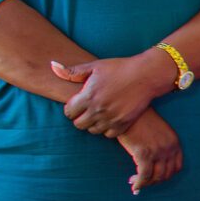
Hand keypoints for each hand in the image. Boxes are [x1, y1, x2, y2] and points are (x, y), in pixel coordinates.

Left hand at [52, 52, 176, 137]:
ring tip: (100, 115)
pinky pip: (109, 134)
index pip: (68, 112)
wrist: (146, 75)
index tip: (78, 104)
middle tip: (88, 110)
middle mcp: (98, 109)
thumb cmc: (120, 68)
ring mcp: (111, 117)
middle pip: (79, 124)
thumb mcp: (95, 66)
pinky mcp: (124, 123)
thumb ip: (72, 71)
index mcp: (88, 96)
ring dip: (94, 124)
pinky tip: (111, 119)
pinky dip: (108, 129)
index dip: (71, 109)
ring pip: (93, 131)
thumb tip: (53, 66)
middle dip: (81, 118)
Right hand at [117, 108, 182, 193]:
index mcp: (175, 143)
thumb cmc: (141, 121)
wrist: (131, 111)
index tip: (156, 178)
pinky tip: (134, 185)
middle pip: (166, 174)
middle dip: (155, 181)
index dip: (166, 175)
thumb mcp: (159, 132)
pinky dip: (139, 183)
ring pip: (156, 177)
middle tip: (144, 182)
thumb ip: (161, 146)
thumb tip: (154, 164)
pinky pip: (144, 176)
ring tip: (136, 181)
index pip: (177, 167)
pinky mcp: (144, 154)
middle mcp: (169, 148)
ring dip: (146, 183)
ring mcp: (158, 152)